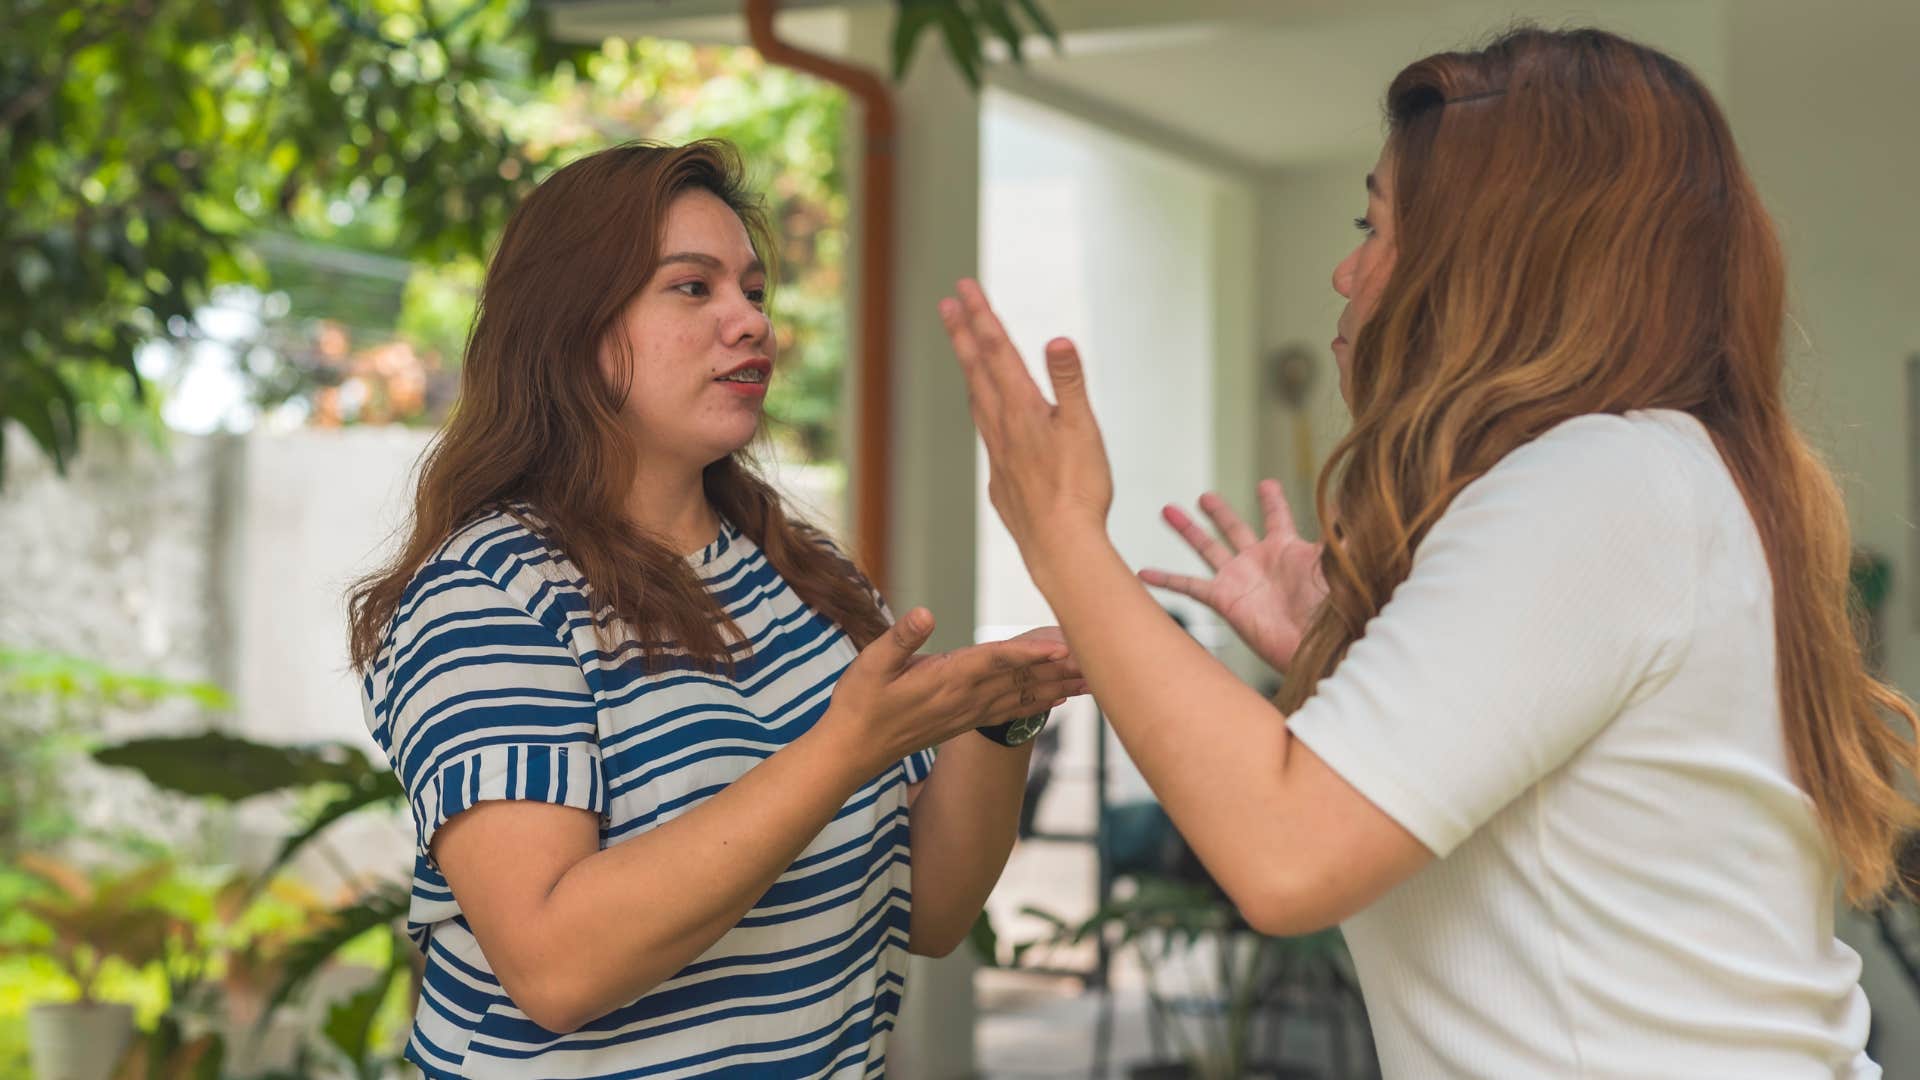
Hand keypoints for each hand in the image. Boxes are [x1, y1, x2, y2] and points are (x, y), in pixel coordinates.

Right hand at [823, 609, 1085, 774]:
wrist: (852, 752)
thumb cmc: (858, 704)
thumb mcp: (869, 665)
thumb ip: (900, 639)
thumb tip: (924, 613)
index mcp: (946, 679)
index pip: (996, 660)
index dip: (1031, 651)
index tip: (1064, 645)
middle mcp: (965, 698)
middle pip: (1022, 677)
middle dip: (1062, 666)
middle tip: (1103, 656)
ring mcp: (968, 713)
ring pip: (1024, 695)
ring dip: (1060, 685)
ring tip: (1095, 677)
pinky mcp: (965, 721)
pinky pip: (1012, 710)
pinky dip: (1039, 703)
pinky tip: (1060, 699)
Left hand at [939, 279, 1112, 571]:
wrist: (1059, 547)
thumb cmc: (1078, 489)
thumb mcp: (1083, 429)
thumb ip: (1069, 383)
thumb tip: (1057, 339)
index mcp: (1022, 408)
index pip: (998, 351)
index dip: (981, 316)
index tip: (964, 288)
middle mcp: (1002, 427)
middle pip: (978, 371)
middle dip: (964, 333)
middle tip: (947, 304)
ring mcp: (998, 455)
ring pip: (978, 402)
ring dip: (969, 371)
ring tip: (963, 351)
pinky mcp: (1001, 482)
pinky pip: (987, 437)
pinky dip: (983, 414)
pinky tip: (989, 420)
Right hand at [1139, 480, 1326, 672]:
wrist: (1315, 647)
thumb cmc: (1331, 609)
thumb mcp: (1335, 565)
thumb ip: (1337, 536)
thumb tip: (1346, 504)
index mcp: (1287, 549)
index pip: (1277, 518)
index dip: (1272, 501)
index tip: (1266, 484)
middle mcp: (1259, 561)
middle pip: (1234, 528)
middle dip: (1219, 511)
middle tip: (1205, 496)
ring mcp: (1238, 579)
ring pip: (1206, 548)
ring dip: (1187, 530)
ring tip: (1168, 510)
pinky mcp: (1224, 600)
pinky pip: (1189, 586)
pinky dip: (1166, 579)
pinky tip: (1144, 573)